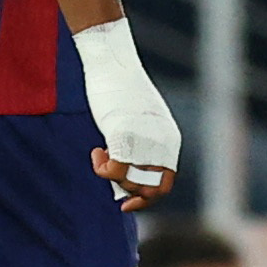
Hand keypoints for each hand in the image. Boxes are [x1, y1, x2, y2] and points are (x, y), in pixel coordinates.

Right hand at [73, 18, 179, 210]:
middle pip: (150, 189)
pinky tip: (97, 152)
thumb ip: (141, 146)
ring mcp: (145, 142)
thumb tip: (125, 176)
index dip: (147, 198)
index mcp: (170, 140)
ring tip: (101, 155)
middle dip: (129, 193)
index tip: (127, 203)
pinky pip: (113, 171)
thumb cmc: (120, 90)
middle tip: (111, 186)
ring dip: (112, 178)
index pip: (165, 183)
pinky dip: (101, 168)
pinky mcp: (125, 137)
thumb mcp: (139, 122)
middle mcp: (162, 144)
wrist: (112, 64)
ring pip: (130, 182)